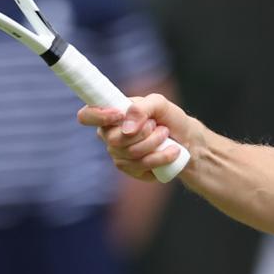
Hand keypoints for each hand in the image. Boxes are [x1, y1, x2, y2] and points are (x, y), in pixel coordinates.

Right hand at [78, 93, 194, 181]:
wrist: (187, 140)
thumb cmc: (169, 118)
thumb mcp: (159, 103)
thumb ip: (141, 108)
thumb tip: (126, 128)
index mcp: (111, 114)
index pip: (86, 116)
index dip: (98, 116)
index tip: (119, 115)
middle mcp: (110, 135)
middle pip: (114, 140)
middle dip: (142, 132)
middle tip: (156, 125)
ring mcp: (119, 154)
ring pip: (130, 154)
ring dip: (154, 143)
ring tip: (166, 135)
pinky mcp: (131, 170)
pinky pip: (140, 167)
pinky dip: (160, 158)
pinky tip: (171, 151)